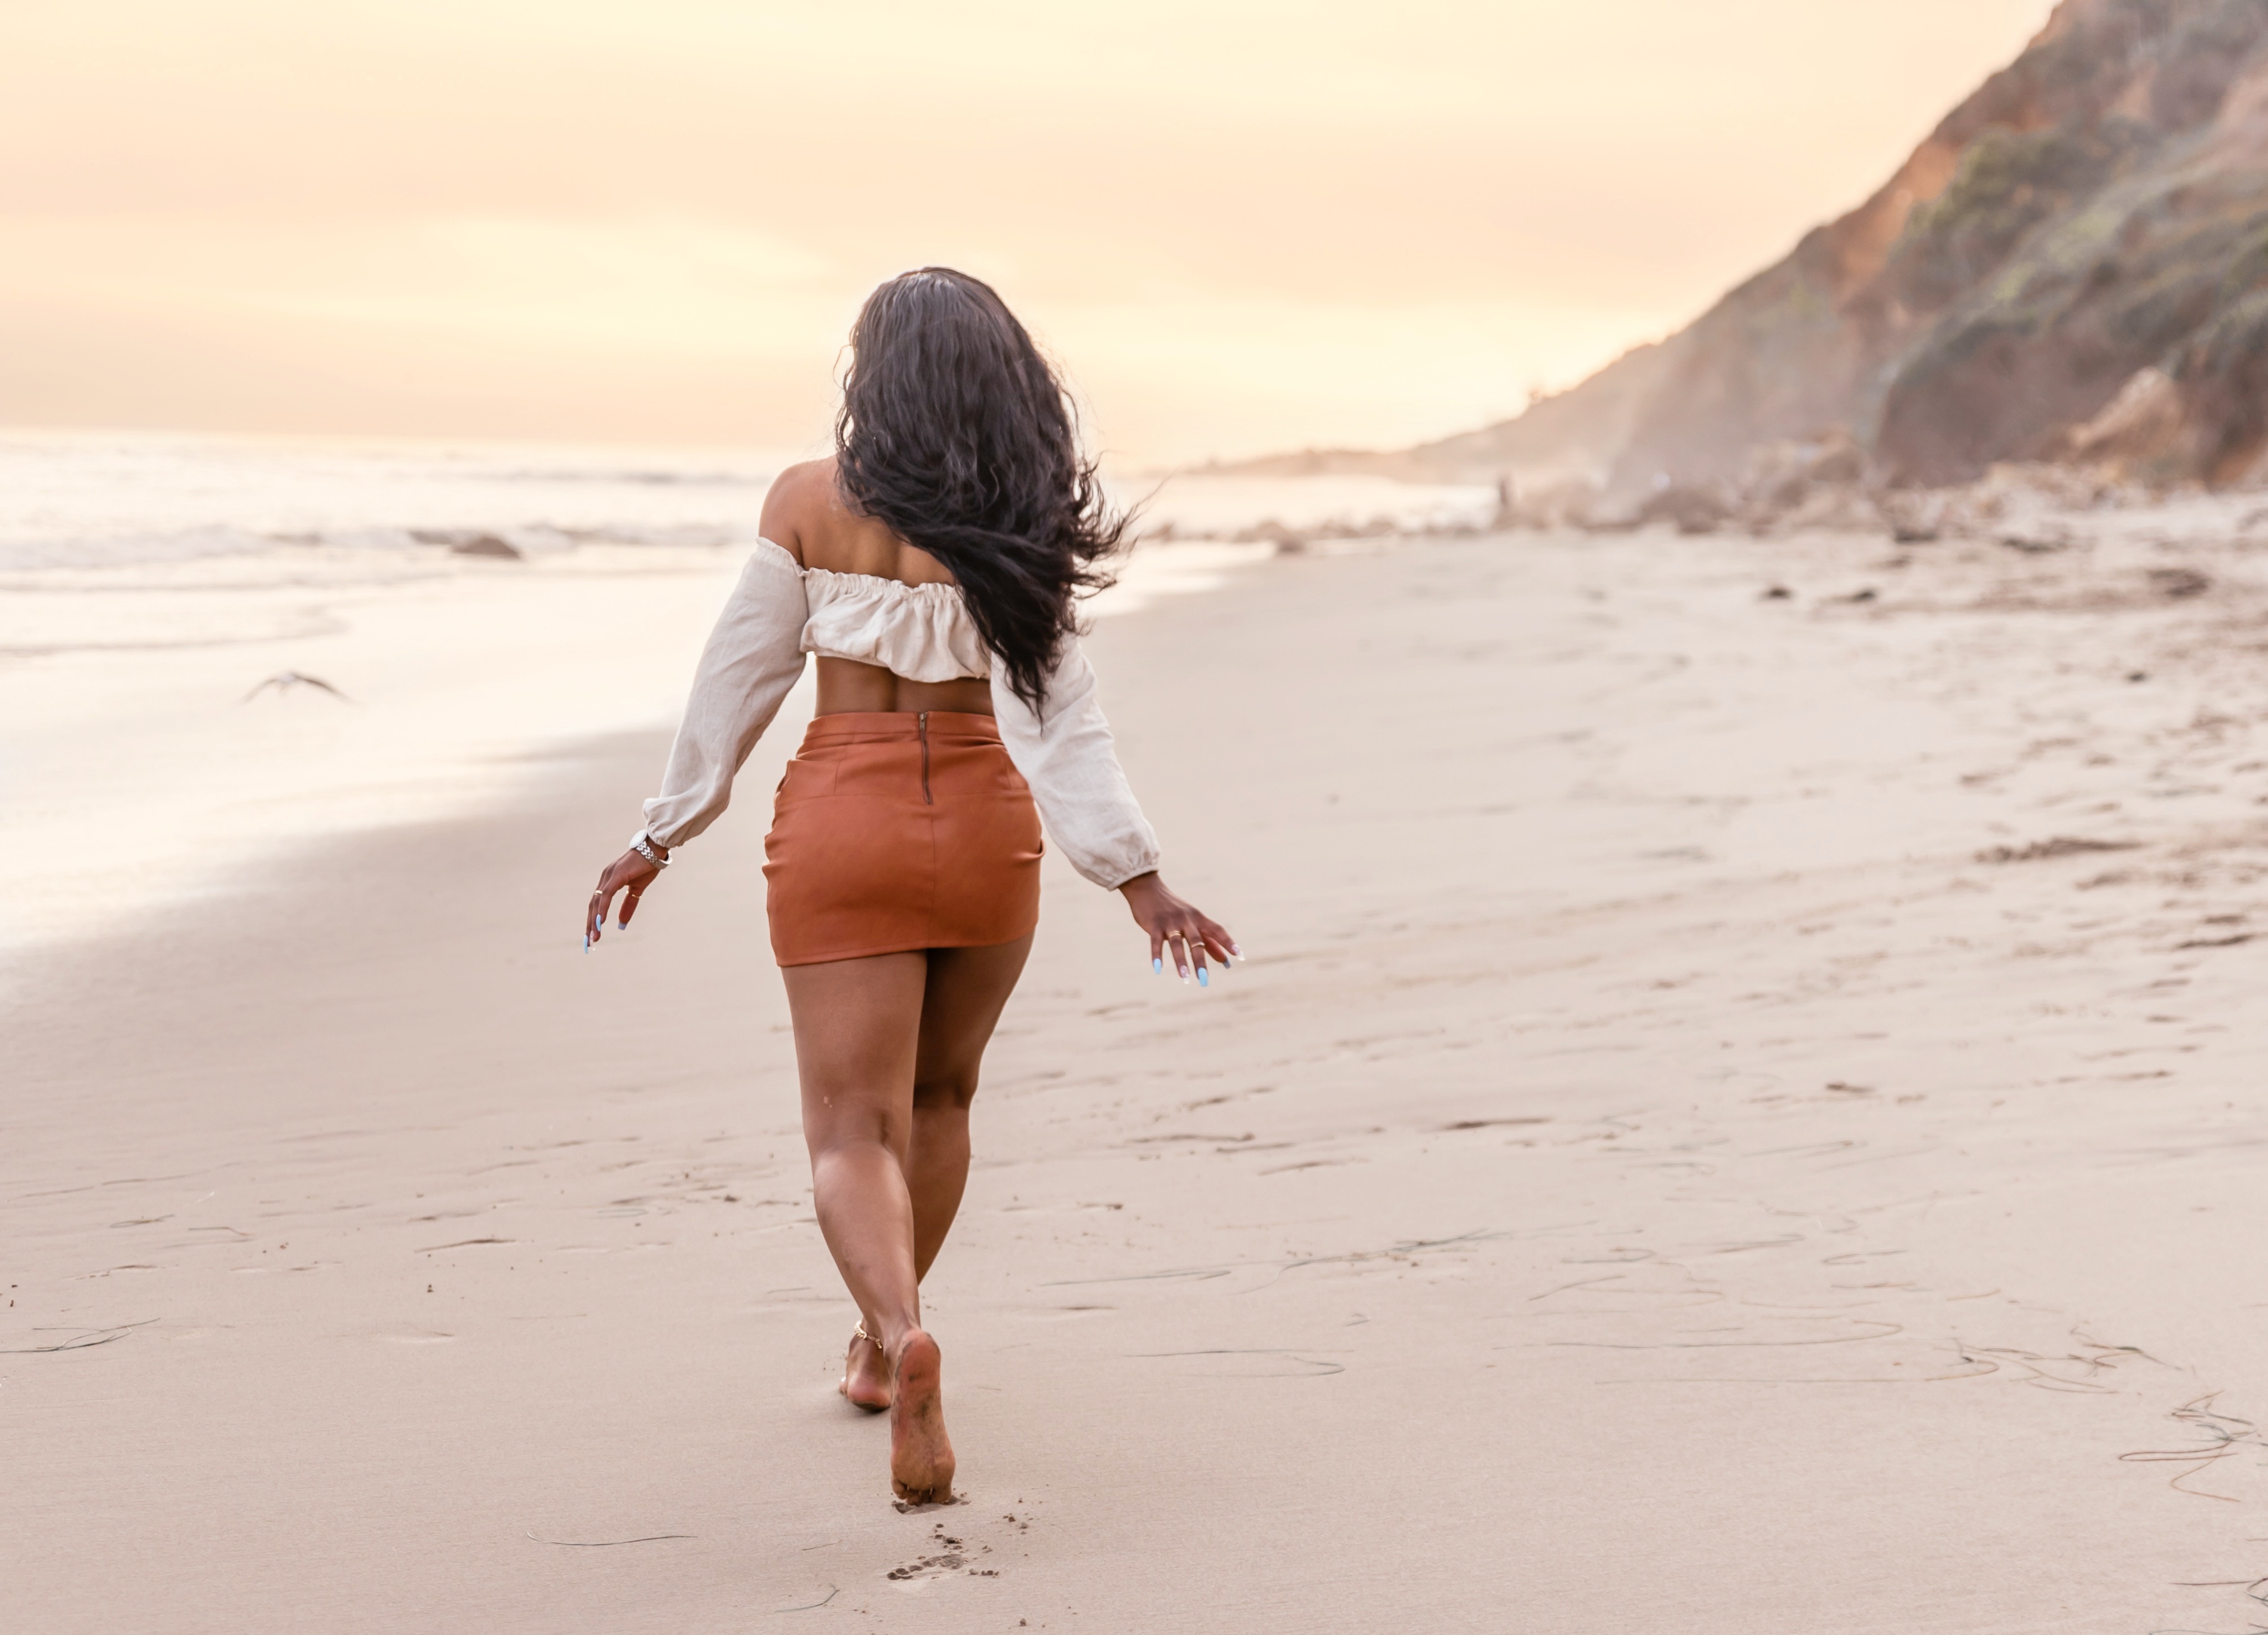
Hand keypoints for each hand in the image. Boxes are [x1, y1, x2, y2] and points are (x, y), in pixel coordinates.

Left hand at [585, 848, 661, 946]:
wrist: (655, 850)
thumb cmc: (647, 866)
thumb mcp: (637, 890)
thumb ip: (628, 906)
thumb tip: (621, 924)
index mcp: (609, 882)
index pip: (597, 904)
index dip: (593, 921)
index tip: (592, 936)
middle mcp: (605, 879)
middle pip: (593, 905)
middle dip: (590, 925)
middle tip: (589, 943)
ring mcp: (608, 876)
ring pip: (597, 902)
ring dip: (594, 921)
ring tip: (594, 937)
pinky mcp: (616, 876)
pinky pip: (606, 896)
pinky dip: (602, 909)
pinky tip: (600, 922)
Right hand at [1118, 872, 1237, 984]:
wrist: (1147, 889)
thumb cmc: (1173, 909)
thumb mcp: (1192, 922)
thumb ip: (1209, 941)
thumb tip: (1224, 960)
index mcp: (1198, 918)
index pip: (1217, 930)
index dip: (1228, 942)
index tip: (1239, 956)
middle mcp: (1186, 919)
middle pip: (1197, 941)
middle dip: (1200, 961)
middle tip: (1204, 980)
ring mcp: (1170, 921)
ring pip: (1177, 943)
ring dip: (1181, 961)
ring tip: (1185, 978)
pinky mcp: (1154, 924)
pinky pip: (1156, 941)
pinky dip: (1157, 955)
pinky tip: (1157, 969)